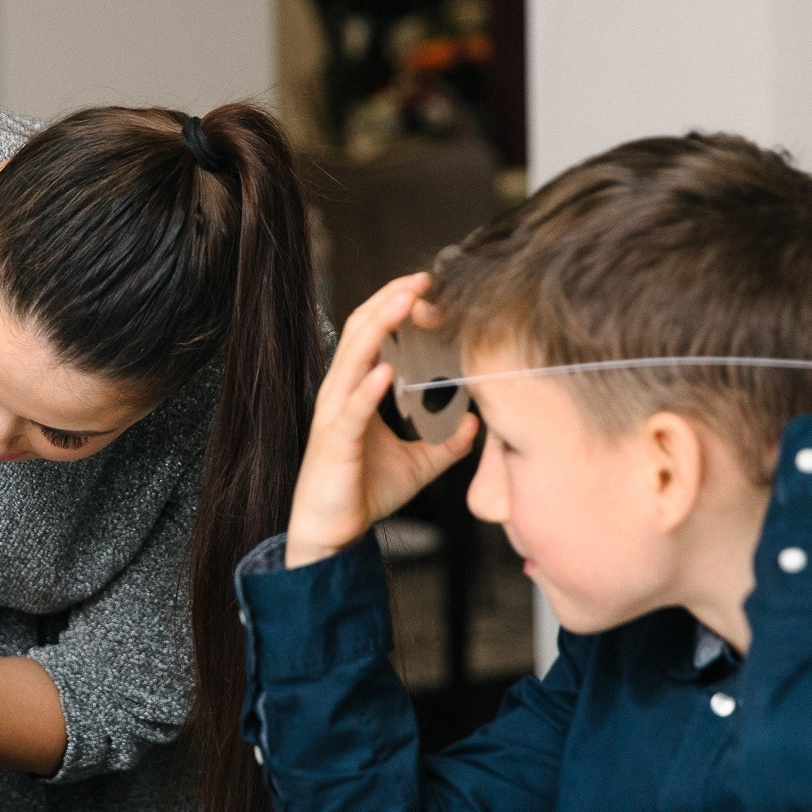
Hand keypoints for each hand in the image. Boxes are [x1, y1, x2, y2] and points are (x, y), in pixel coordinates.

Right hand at [286, 274, 480, 567]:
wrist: (334, 533)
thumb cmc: (364, 492)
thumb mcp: (419, 464)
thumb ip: (446, 442)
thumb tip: (478, 424)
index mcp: (358, 390)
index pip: (374, 333)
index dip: (399, 308)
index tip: (432, 294)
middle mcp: (342, 393)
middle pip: (362, 330)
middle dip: (391, 299)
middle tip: (423, 277)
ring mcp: (335, 414)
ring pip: (354, 357)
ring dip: (380, 325)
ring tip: (405, 300)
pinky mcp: (334, 442)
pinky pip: (351, 409)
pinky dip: (368, 387)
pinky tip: (386, 370)